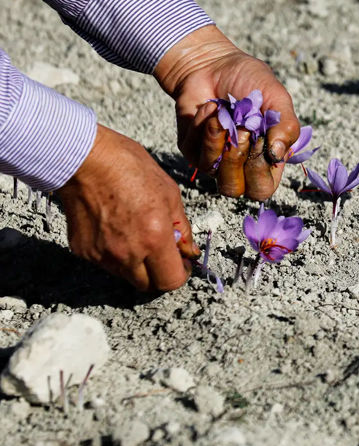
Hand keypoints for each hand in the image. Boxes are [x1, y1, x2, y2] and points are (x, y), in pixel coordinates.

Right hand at [55, 124, 198, 291]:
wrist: (84, 159)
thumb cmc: (129, 169)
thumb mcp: (170, 194)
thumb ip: (182, 229)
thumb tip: (188, 251)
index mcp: (154, 238)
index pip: (171, 281)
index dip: (179, 274)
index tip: (180, 263)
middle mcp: (127, 253)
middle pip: (148, 285)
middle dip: (158, 273)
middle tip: (161, 252)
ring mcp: (102, 255)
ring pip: (126, 275)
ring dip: (136, 264)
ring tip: (135, 232)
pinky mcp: (83, 251)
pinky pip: (105, 262)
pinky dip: (114, 253)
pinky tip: (114, 227)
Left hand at [154, 25, 300, 200]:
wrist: (213, 64)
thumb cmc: (249, 81)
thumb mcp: (277, 99)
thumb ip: (286, 126)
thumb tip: (278, 155)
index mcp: (266, 160)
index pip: (263, 188)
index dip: (259, 169)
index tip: (260, 137)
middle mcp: (240, 166)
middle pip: (236, 189)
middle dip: (236, 157)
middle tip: (241, 128)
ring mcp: (214, 160)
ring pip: (213, 172)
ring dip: (218, 138)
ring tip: (223, 112)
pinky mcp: (192, 149)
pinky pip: (195, 151)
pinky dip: (204, 125)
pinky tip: (210, 108)